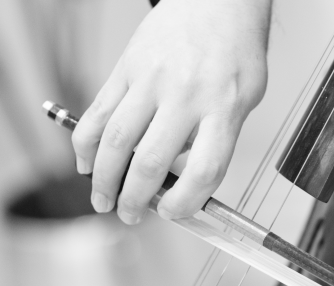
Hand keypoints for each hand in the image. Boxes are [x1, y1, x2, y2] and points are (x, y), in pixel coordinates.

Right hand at [72, 0, 270, 223]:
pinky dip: (85, 143)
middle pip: (152, 161)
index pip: (205, 169)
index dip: (186, 202)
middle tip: (130, 214)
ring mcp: (151, 81)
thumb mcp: (245, 99)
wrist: (216, 1)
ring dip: (104, 179)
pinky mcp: (125, 68)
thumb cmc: (234, 51)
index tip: (174, 212)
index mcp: (224, 108)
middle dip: (135, 198)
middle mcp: (186, 95)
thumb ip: (218, 137)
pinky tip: (85, 163)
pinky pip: (98, 111)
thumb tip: (184, 176)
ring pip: (116, 141)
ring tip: (103, 200)